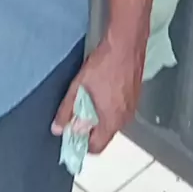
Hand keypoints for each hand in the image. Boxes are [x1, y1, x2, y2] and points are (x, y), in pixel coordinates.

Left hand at [52, 32, 145, 154]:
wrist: (126, 44)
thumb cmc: (103, 66)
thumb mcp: (79, 86)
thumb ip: (67, 110)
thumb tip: (57, 129)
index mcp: (111, 121)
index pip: (96, 147)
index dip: (82, 144)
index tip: (72, 132)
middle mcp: (125, 119)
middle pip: (105, 135)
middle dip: (90, 128)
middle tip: (77, 113)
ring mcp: (132, 107)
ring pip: (113, 122)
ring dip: (100, 117)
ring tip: (89, 98)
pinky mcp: (136, 95)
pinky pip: (120, 110)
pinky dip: (110, 107)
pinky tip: (102, 90)